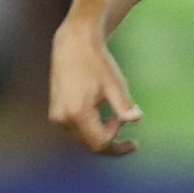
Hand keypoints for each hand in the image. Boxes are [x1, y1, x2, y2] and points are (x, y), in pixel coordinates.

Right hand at [48, 27, 141, 154]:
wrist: (73, 45)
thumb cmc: (97, 63)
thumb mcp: (115, 84)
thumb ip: (124, 105)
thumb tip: (137, 119)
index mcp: (77, 113)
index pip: (100, 144)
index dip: (119, 147)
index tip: (134, 142)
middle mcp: (62, 118)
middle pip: (90, 145)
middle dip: (111, 141)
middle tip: (126, 126)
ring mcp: (56, 115)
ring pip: (83, 138)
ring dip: (101, 134)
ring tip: (116, 118)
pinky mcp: (55, 111)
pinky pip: (76, 129)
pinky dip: (92, 128)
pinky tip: (104, 116)